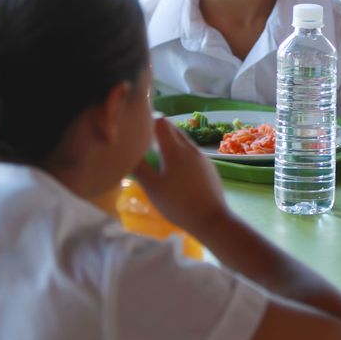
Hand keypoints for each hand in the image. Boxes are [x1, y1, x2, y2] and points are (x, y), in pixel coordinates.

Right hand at [132, 118, 228, 233]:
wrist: (212, 219)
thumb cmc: (178, 204)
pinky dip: (180, 153)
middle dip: (158, 130)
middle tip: (144, 141)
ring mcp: (202, 157)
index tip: (137, 128)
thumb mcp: (152, 187)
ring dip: (170, 141)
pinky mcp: (209, 167)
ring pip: (184, 140)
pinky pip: (192, 152)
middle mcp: (191, 148)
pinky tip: (175, 169)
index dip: (148, 120)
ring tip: (158, 155)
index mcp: (175, 150)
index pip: (161, 122)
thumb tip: (128, 152)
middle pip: (173, 128)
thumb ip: (139, 167)